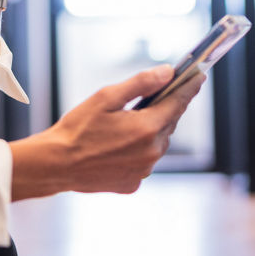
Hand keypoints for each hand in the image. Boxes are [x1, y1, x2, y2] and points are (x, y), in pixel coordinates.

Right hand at [9, 66, 207, 199]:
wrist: (55, 164)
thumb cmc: (77, 129)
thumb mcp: (107, 97)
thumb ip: (140, 83)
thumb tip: (167, 72)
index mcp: (147, 128)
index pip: (178, 103)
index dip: (189, 87)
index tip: (199, 77)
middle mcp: (151, 152)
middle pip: (168, 123)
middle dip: (163, 108)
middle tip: (153, 96)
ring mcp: (143, 171)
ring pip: (157, 143)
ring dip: (149, 130)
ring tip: (127, 123)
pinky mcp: (133, 183)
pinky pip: (143, 161)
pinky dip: (137, 150)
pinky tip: (117, 145)